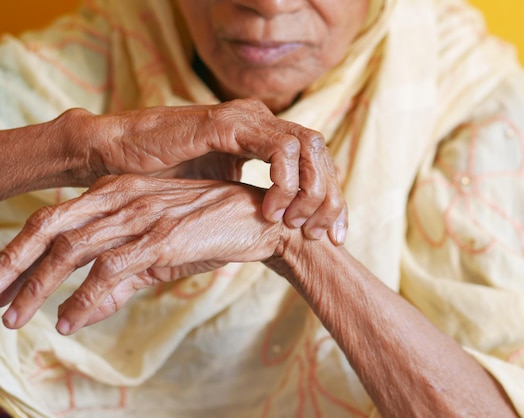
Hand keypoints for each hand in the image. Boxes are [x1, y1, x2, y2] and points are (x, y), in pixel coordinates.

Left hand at [0, 175, 285, 334]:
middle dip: (12, 265)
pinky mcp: (162, 239)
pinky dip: (83, 297)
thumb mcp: (157, 254)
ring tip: (14, 319)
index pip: (55, 218)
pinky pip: (110, 269)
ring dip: (37, 287)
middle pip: (52, 230)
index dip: (19, 249)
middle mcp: (125, 198)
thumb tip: (75, 313)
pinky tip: (66, 320)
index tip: (0, 280)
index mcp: (120, 191)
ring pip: (72, 250)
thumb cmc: (209, 232)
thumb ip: (116, 283)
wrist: (258, 222)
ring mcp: (142, 217)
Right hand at [78, 98, 346, 242]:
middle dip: (330, 199)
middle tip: (318, 234)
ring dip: (310, 191)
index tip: (332, 237)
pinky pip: (279, 149)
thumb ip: (255, 196)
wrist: (116, 158)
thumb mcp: (222, 191)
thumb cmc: (165, 180)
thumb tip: (285, 223)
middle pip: (322, 154)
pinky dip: (283, 182)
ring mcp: (247, 119)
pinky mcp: (229, 123)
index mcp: (264, 136)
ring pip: (310, 148)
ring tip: (291, 223)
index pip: (317, 163)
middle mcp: (262, 122)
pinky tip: (271, 209)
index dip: (332, 200)